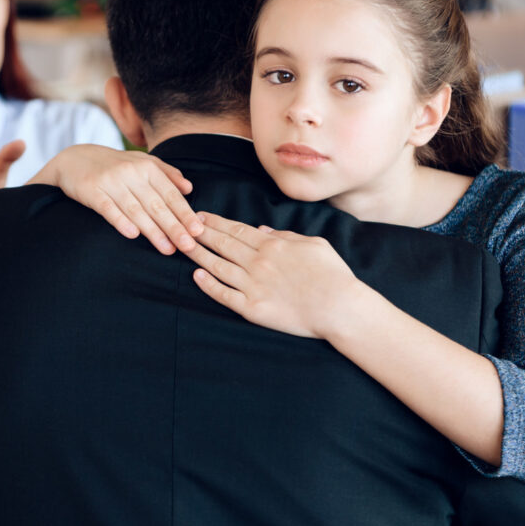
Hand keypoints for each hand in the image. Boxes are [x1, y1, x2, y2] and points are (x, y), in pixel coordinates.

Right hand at [27, 144, 200, 254]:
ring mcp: (110, 182)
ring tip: (167, 249)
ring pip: (136, 210)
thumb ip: (167, 173)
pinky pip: (108, 209)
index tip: (198, 232)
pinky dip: (121, 221)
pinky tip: (133, 235)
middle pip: (156, 204)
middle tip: (189, 246)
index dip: (185, 214)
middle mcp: (130, 173)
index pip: (170, 194)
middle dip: (174, 227)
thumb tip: (189, 188)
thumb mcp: (141, 162)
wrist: (75, 158)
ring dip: (153, 231)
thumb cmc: (114, 165)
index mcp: (146, 167)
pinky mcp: (92, 191)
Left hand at [185, 213, 362, 337]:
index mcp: (273, 245)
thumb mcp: (314, 245)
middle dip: (201, 233)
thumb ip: (286, 235)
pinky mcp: (252, 308)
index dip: (215, 222)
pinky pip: (224, 295)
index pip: (236, 230)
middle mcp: (258, 262)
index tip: (200, 217)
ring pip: (217, 267)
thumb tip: (262, 230)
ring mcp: (253, 286)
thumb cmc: (333, 276)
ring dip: (198, 255)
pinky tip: (196, 276)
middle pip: (222, 244)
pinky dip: (208, 285)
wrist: (341, 308)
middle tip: (183, 225)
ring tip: (183, 246)